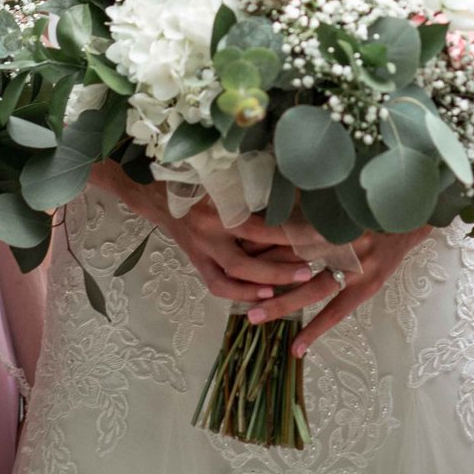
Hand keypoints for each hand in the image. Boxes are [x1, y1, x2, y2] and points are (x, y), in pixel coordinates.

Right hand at [96, 164, 319, 306]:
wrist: (155, 191)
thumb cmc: (196, 178)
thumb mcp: (224, 177)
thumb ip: (252, 189)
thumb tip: (293, 198)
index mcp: (218, 209)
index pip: (261, 229)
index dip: (290, 236)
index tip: (318, 237)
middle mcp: (207, 234)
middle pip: (245, 264)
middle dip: (278, 271)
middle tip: (308, 271)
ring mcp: (200, 250)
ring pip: (228, 280)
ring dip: (258, 288)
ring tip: (288, 289)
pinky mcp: (196, 261)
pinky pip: (216, 284)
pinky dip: (239, 292)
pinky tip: (262, 296)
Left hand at [239, 224, 432, 357]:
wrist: (412, 217)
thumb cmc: (369, 207)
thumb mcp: (338, 199)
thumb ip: (307, 206)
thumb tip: (270, 208)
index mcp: (330, 214)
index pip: (286, 229)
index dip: (259, 241)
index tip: (233, 249)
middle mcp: (341, 238)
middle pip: (293, 259)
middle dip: (262, 274)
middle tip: (230, 286)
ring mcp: (356, 264)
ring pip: (311, 287)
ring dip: (282, 303)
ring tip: (254, 318)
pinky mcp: (369, 284)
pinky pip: (337, 311)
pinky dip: (316, 329)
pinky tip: (297, 347)